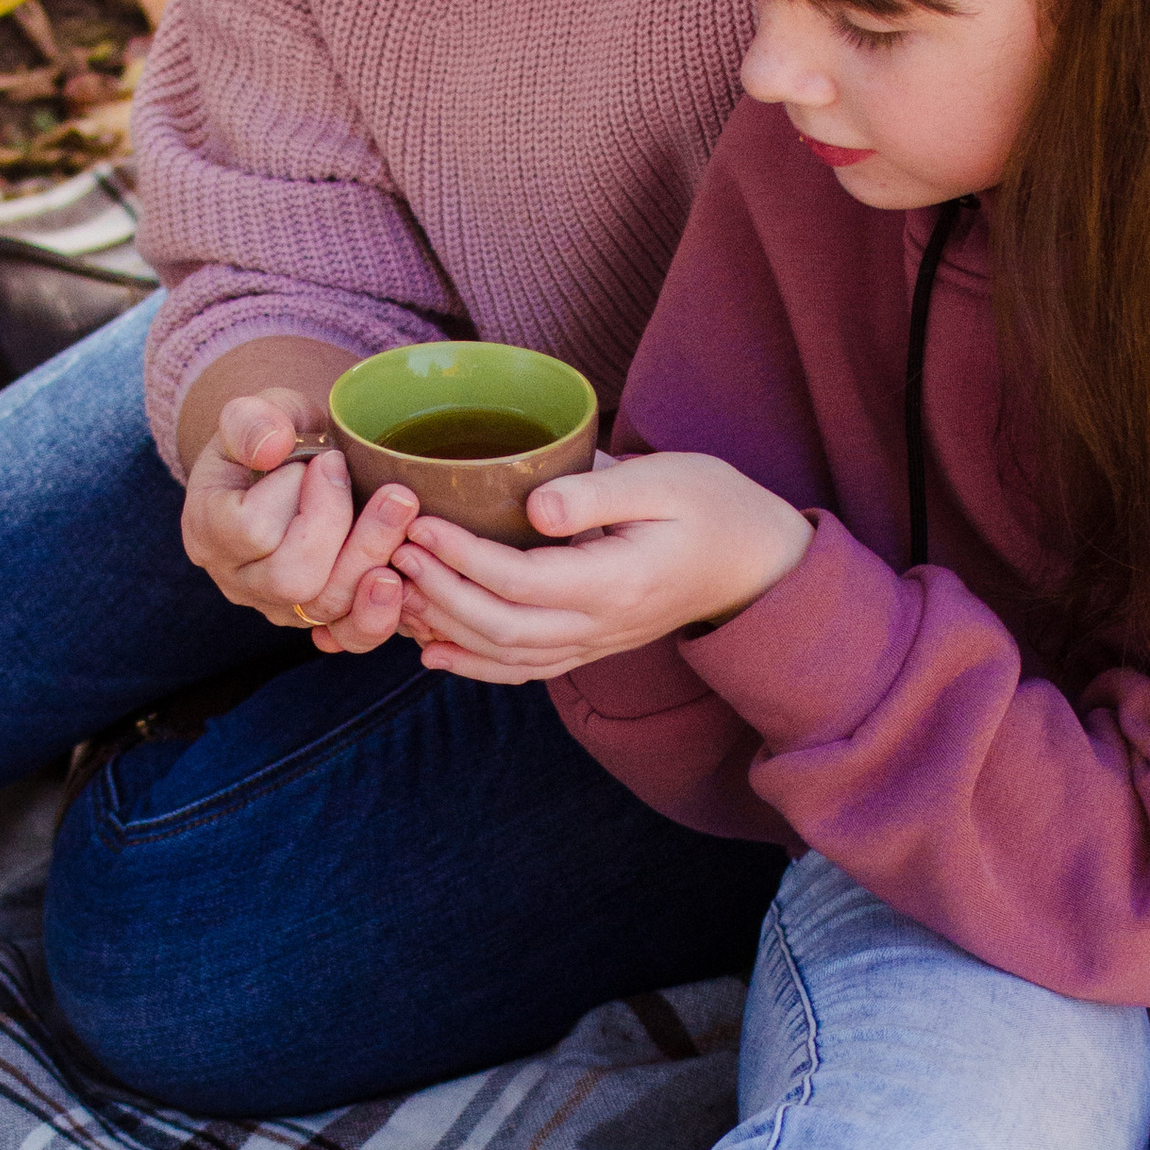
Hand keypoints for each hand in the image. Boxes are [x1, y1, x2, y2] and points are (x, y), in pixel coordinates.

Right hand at [181, 390, 418, 651]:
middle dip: (345, 529)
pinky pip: (349, 637)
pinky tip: (402, 578)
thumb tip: (273, 445)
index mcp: (208, 527)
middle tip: (383, 486)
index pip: (251, 531)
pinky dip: (380, 613)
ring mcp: (277, 606)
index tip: (328, 458)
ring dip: (372, 558)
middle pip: (292, 580)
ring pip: (325, 608)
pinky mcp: (318, 620)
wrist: (294, 466)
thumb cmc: (275, 437)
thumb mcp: (256, 411)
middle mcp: (236, 578)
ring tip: (403, 511)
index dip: (297, 495)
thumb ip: (253, 420)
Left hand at [392, 451, 813, 683]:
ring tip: (397, 592)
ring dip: (445, 629)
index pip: (519, 580)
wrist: (755, 562)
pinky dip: (472, 664)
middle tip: (394, 551)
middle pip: (500, 627)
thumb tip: (534, 505)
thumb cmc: (711, 505)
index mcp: (615, 582)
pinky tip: (430, 651)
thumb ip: (597, 493)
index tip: (420, 522)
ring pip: (505, 656)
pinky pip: (523, 668)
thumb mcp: (663, 480)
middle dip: (439, 593)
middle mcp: (600, 626)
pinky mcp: (589, 646)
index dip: (461, 557)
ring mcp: (594, 644)